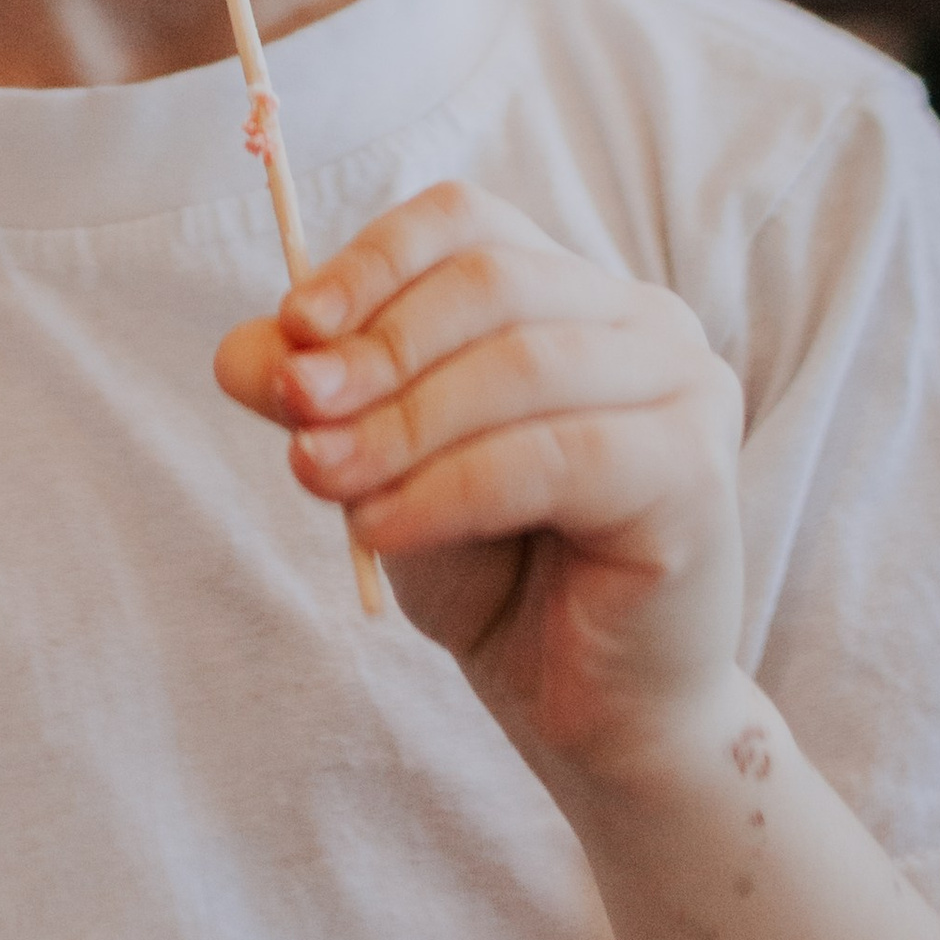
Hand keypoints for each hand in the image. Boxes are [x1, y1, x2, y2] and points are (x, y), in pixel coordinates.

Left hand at [216, 179, 745, 784]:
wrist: (596, 718)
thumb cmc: (498, 576)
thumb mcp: (388, 474)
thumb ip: (329, 406)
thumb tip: (244, 351)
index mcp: (573, 293)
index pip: (469, 221)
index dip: (374, 260)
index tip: (294, 326)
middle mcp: (644, 319)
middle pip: (492, 281)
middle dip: (377, 345)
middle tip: (295, 412)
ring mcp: (687, 387)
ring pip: (521, 364)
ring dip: (402, 422)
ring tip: (322, 478)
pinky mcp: (696, 471)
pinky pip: (556, 455)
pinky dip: (450, 487)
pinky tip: (385, 529)